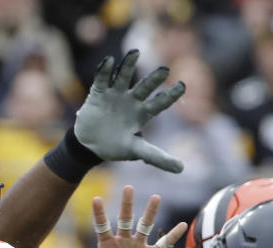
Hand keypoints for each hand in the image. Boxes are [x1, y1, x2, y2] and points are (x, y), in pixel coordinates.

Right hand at [74, 50, 184, 172]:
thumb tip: (182, 169)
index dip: (170, 95)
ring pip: (123, 77)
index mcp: (142, 113)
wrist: (89, 145)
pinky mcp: (98, 94)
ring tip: (135, 53)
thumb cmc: (115, 146)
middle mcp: (131, 100)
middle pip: (144, 87)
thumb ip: (158, 158)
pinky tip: (109, 61)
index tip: (183, 86)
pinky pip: (101, 79)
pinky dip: (104, 71)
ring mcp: (114, 95)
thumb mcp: (137, 152)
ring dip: (129, 65)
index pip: (160, 102)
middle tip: (165, 69)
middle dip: (153, 79)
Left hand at [78, 185, 186, 247]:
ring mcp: (138, 246)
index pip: (103, 226)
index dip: (99, 213)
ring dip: (150, 212)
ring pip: (145, 225)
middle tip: (129, 188)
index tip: (96, 199)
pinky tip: (182, 225)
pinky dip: (173, 235)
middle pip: (125, 219)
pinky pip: (164, 244)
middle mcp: (123, 240)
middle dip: (127, 204)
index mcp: (108, 243)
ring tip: (156, 197)